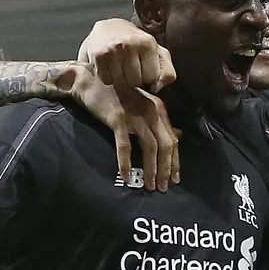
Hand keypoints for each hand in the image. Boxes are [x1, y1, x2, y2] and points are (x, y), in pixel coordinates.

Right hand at [68, 66, 179, 191]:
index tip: (174, 179)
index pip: (173, 140)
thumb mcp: (143, 106)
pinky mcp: (118, 119)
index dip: (175, 161)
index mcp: (159, 110)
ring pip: (150, 148)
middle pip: (166, 146)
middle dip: (166, 169)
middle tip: (163, 188)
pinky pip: (125, 146)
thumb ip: (159, 121)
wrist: (91, 81)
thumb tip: (177, 136)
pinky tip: (126, 176)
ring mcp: (135, 116)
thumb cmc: (116, 95)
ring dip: (151, 169)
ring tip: (149, 186)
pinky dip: (126, 162)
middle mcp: (152, 112)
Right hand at [78, 18, 175, 91]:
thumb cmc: (137, 46)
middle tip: (128, 67)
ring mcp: (113, 48)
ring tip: (119, 67)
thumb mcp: (158, 54)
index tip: (142, 68)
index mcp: (148, 43)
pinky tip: (108, 67)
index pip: (152, 78)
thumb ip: (167, 72)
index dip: (147, 78)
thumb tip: (156, 87)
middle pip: (135, 81)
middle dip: (133, 79)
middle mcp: (130, 44)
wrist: (108, 30)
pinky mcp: (99, 54)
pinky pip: (107, 80)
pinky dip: (107, 78)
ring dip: (120, 80)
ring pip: (121, 83)